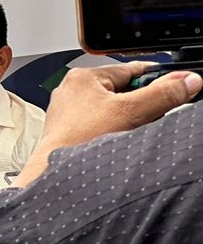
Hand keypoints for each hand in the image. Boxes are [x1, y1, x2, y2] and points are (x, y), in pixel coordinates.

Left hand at [14, 62, 200, 188]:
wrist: (56, 174)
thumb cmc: (79, 141)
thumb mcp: (130, 112)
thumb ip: (162, 95)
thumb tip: (187, 81)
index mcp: (84, 77)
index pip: (132, 69)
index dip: (157, 78)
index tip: (178, 85)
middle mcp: (73, 90)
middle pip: (124, 90)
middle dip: (142, 103)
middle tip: (154, 114)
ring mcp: (69, 111)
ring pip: (113, 108)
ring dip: (129, 118)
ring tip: (132, 130)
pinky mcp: (69, 130)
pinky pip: (100, 124)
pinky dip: (114, 130)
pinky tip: (117, 140)